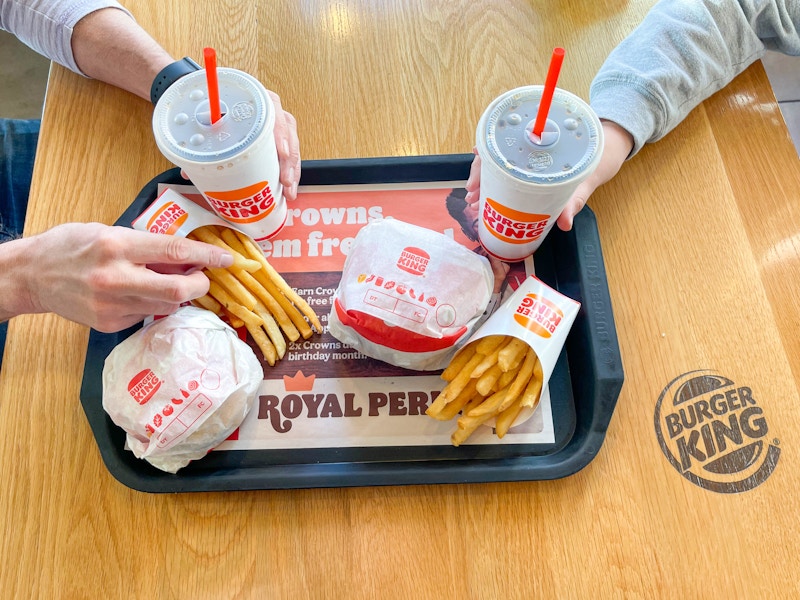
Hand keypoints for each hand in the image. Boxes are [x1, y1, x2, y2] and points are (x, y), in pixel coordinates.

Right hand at [9, 224, 233, 331]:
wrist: (32, 275)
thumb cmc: (71, 246)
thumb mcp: (108, 231)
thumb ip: (146, 244)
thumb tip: (187, 256)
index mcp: (117, 245)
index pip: (175, 252)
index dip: (207, 257)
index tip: (227, 259)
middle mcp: (116, 277)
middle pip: (178, 290)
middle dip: (201, 285)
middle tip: (203, 278)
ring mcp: (112, 305)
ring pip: (167, 306)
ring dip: (178, 296)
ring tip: (167, 281)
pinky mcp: (110, 323)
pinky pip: (147, 316)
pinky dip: (154, 304)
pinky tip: (140, 293)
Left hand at [179, 91, 300, 201]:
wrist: (211, 99)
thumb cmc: (211, 104)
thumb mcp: (204, 115)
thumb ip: (198, 137)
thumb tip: (188, 170)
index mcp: (253, 97)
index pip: (274, 108)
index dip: (280, 131)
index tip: (282, 152)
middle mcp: (268, 109)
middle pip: (287, 131)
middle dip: (289, 160)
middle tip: (285, 180)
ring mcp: (274, 125)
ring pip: (290, 145)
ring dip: (291, 170)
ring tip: (288, 190)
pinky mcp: (274, 140)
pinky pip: (286, 154)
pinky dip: (287, 172)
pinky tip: (286, 188)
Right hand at [463, 120, 633, 230]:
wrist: (601, 158)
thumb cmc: (591, 164)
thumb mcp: (583, 183)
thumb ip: (574, 201)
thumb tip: (564, 223)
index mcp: (538, 142)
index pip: (502, 144)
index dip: (485, 159)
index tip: (475, 176)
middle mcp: (526, 147)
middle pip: (493, 156)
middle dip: (478, 177)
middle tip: (472, 197)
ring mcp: (523, 158)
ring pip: (494, 166)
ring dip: (481, 184)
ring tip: (474, 203)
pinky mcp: (524, 169)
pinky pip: (502, 174)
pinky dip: (490, 187)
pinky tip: (482, 200)